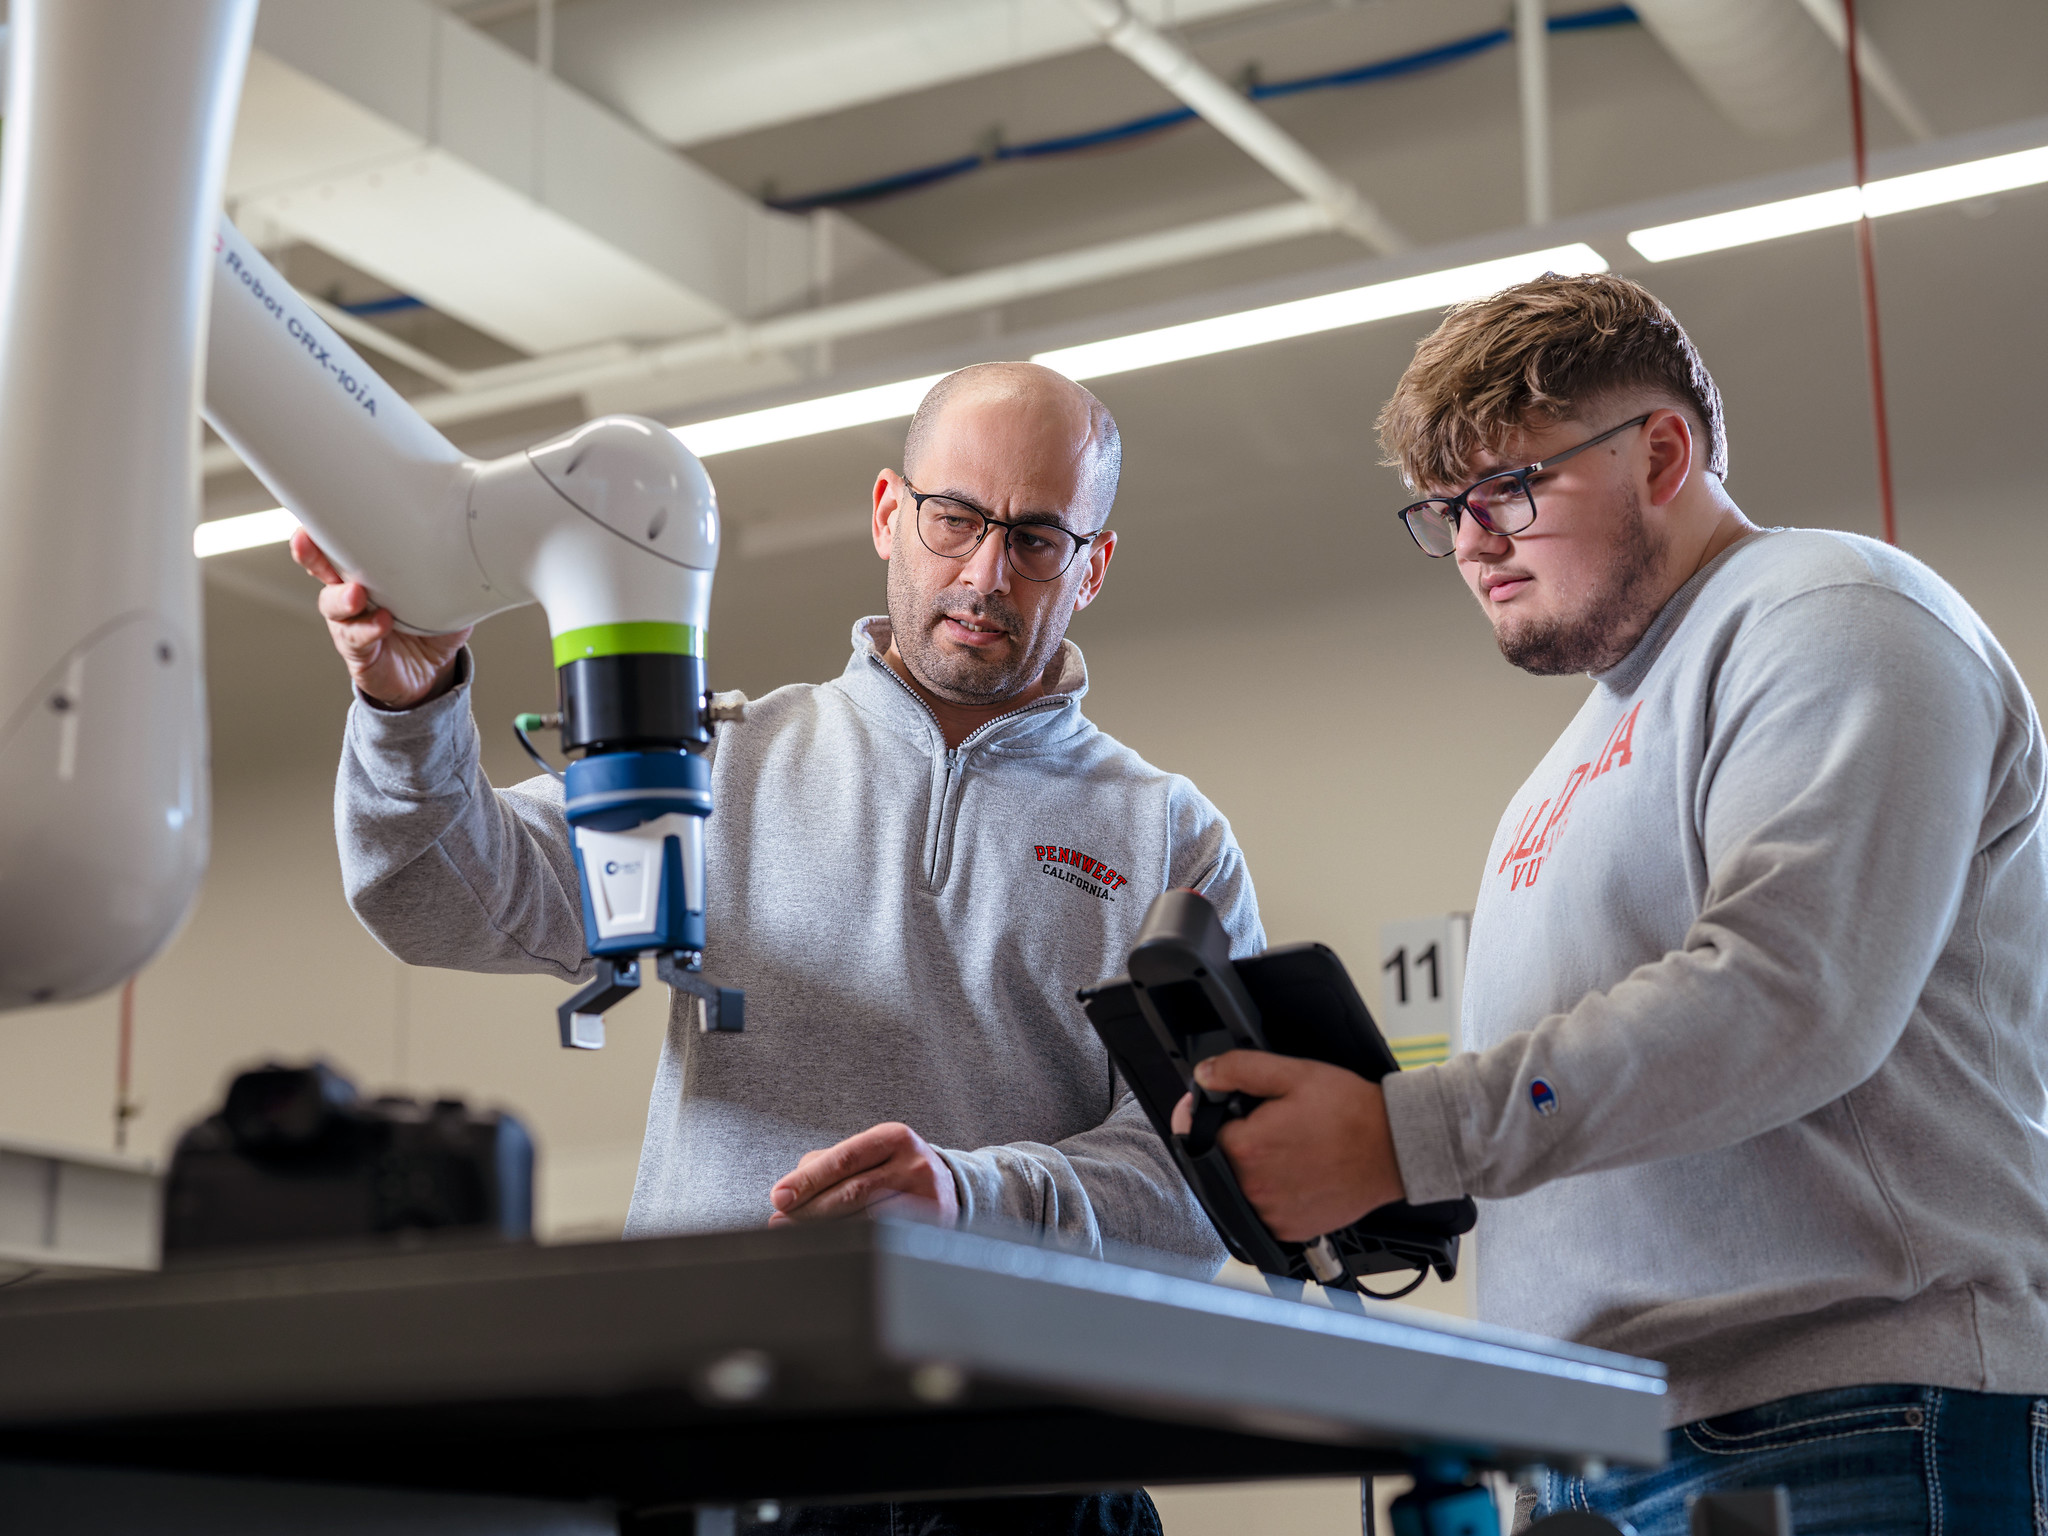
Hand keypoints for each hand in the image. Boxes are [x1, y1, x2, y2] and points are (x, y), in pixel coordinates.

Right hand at [291, 529, 470, 708]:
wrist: (431, 673)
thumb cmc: (431, 627)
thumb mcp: (445, 594)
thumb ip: (450, 572)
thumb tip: (470, 547)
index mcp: (367, 573)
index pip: (342, 546)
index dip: (326, 530)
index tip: (318, 514)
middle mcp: (351, 594)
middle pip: (321, 569)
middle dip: (311, 553)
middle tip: (307, 540)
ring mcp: (350, 623)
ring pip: (333, 605)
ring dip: (342, 598)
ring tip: (357, 594)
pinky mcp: (357, 651)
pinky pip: (356, 638)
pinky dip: (368, 629)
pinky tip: (383, 623)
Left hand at [767, 1122, 959, 1226]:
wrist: (948, 1187)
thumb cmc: (894, 1169)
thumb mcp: (869, 1153)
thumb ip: (827, 1163)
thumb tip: (789, 1190)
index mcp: (894, 1137)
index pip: (843, 1159)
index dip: (808, 1180)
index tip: (779, 1196)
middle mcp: (914, 1164)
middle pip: (852, 1192)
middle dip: (810, 1210)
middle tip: (780, 1221)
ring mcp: (926, 1197)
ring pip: (865, 1219)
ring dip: (825, 1229)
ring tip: (797, 1233)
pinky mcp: (931, 1226)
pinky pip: (882, 1237)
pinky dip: (851, 1241)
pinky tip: (831, 1243)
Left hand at [1170, 1053, 1405, 1241]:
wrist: (1394, 1149)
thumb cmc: (1350, 1112)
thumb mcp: (1293, 1074)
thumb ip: (1240, 1070)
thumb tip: (1204, 1075)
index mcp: (1247, 1149)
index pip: (1198, 1132)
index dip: (1202, 1114)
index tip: (1213, 1106)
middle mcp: (1254, 1188)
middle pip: (1220, 1159)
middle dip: (1233, 1139)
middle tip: (1266, 1123)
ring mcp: (1271, 1213)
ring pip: (1240, 1186)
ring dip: (1251, 1167)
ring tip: (1286, 1147)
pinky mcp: (1290, 1229)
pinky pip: (1263, 1209)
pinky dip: (1271, 1191)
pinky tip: (1295, 1170)